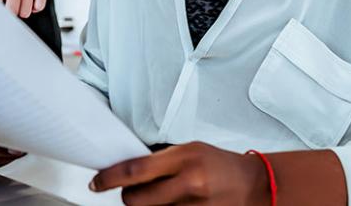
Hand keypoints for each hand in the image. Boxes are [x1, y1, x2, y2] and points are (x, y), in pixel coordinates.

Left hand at [90, 142, 268, 204]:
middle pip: (136, 201)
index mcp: (185, 158)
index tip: (97, 182)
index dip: (110, 178)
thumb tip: (129, 168)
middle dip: (128, 197)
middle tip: (132, 192)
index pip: (136, 170)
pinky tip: (173, 203)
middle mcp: (189, 184)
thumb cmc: (220, 163)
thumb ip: (161, 160)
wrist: (254, 185)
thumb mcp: (189, 149)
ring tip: (162, 196)